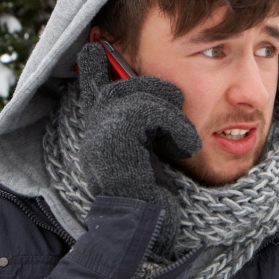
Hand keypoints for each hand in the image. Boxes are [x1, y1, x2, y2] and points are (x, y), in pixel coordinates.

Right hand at [74, 42, 200, 259]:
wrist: (145, 232)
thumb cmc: (155, 202)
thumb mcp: (156, 156)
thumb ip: (154, 127)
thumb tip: (171, 95)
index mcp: (103, 133)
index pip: (93, 88)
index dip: (94, 67)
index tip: (94, 46)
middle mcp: (94, 130)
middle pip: (121, 84)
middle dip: (155, 90)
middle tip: (176, 113)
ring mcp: (99, 135)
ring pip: (135, 92)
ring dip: (169, 109)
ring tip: (182, 138)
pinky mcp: (112, 142)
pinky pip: (148, 110)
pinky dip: (175, 125)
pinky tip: (186, 146)